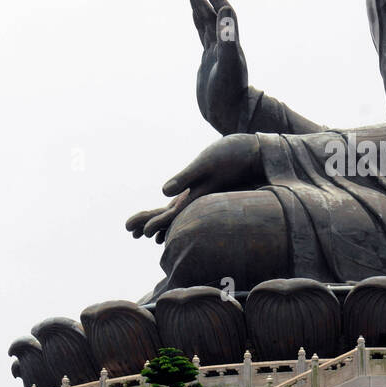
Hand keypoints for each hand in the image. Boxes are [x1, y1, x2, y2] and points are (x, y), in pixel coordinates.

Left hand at [125, 136, 262, 243]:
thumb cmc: (233, 155)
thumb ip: (186, 178)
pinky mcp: (206, 189)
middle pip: (171, 216)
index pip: (172, 215)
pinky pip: (185, 203)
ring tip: (138, 227)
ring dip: (158, 218)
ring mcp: (203, 196)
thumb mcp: (206, 163)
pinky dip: (172, 209)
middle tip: (128, 229)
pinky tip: (167, 211)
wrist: (257, 153)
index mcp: (198, 199)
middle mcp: (199, 202)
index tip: (141, 233)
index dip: (156, 223)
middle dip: (150, 222)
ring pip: (176, 211)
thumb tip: (163, 191)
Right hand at [189, 0, 248, 134]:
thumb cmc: (230, 93)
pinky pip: (203, 41)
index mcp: (227, 43)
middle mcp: (222, 46)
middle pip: (211, 16)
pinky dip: (200, 29)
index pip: (222, 13)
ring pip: (206, 26)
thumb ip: (228, 36)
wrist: (231, 116)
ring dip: (201, 11)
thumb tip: (226, 8)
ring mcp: (215, 55)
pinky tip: (198, 26)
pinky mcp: (208, 64)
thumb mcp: (228, 63)